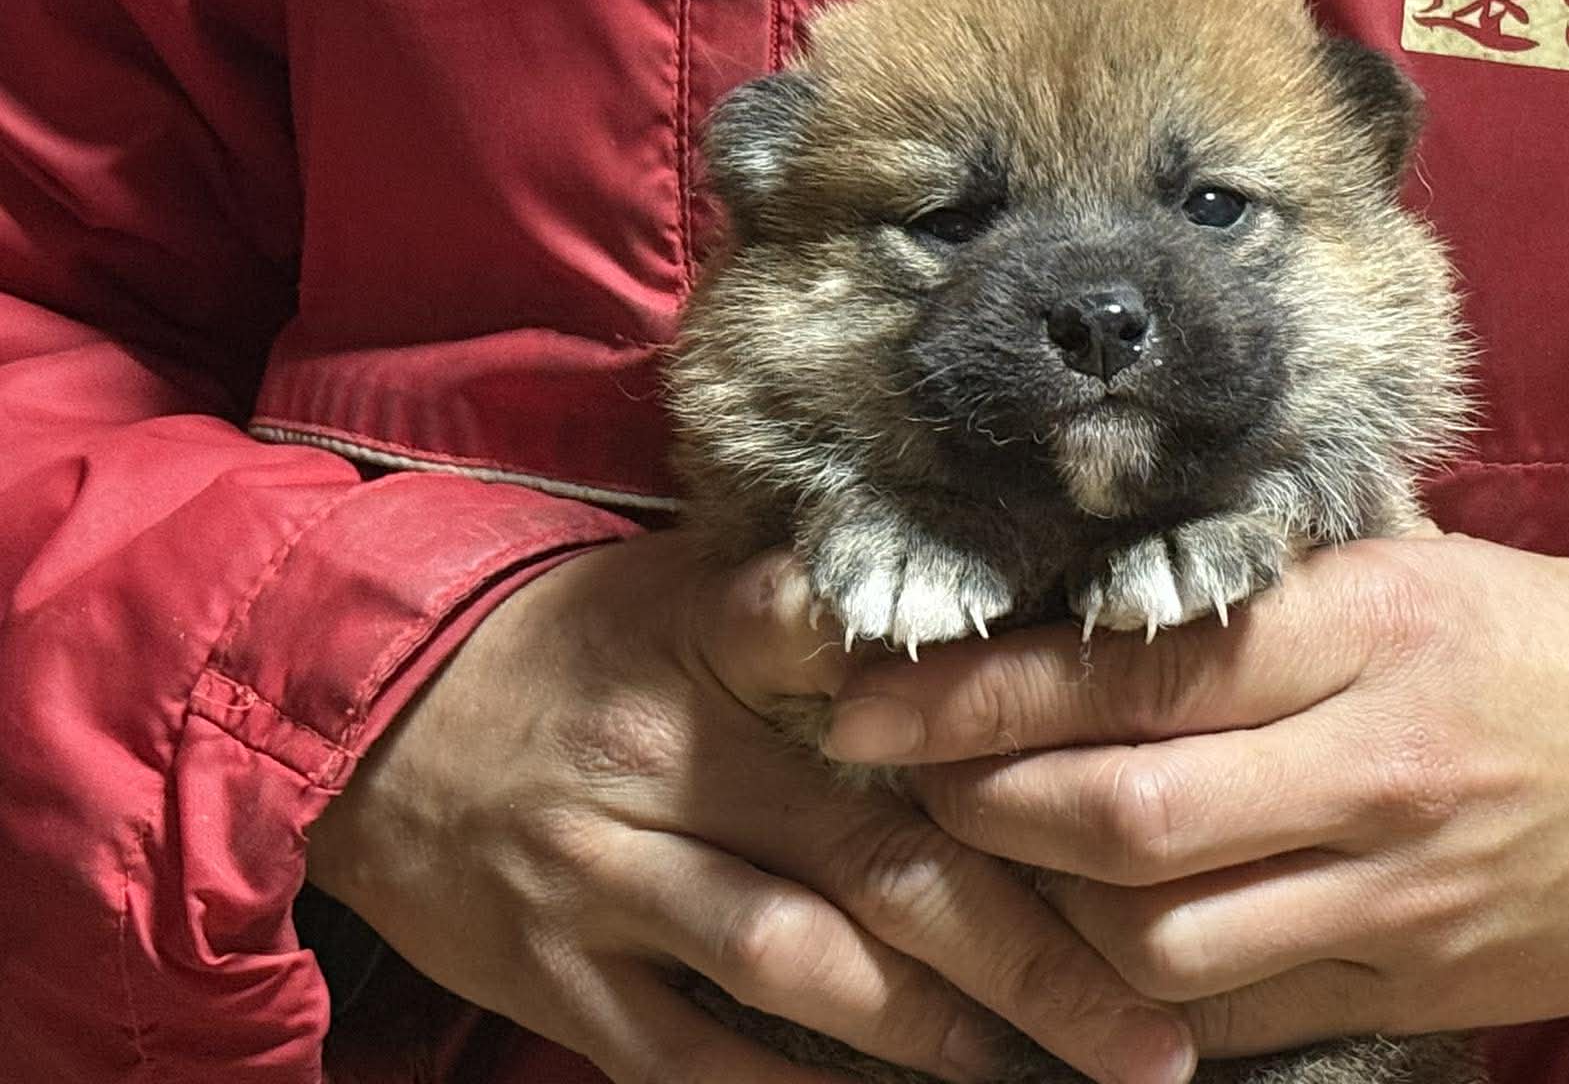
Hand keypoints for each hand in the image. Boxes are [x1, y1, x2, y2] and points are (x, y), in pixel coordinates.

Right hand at [305, 536, 1194, 1083]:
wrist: (367, 717)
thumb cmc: (569, 645)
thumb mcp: (679, 588)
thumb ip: (813, 615)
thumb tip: (979, 629)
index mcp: (707, 646)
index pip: (865, 666)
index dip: (990, 724)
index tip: (1118, 777)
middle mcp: (666, 762)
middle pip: (871, 858)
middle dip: (1022, 951)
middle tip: (1145, 1028)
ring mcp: (604, 876)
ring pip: (793, 965)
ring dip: (932, 1031)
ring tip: (1053, 1070)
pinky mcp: (557, 973)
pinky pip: (688, 1055)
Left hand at [821, 535, 1568, 1055]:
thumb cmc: (1539, 642)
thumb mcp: (1410, 569)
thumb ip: (1256, 593)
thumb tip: (1069, 592)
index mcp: (1365, 630)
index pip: (1132, 666)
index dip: (979, 691)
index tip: (869, 695)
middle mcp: (1372, 766)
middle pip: (1120, 816)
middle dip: (976, 808)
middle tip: (898, 783)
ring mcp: (1393, 897)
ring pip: (1158, 941)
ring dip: (1040, 915)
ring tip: (982, 866)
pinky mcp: (1413, 991)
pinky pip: (1232, 1018)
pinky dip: (1136, 997)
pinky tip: (1082, 953)